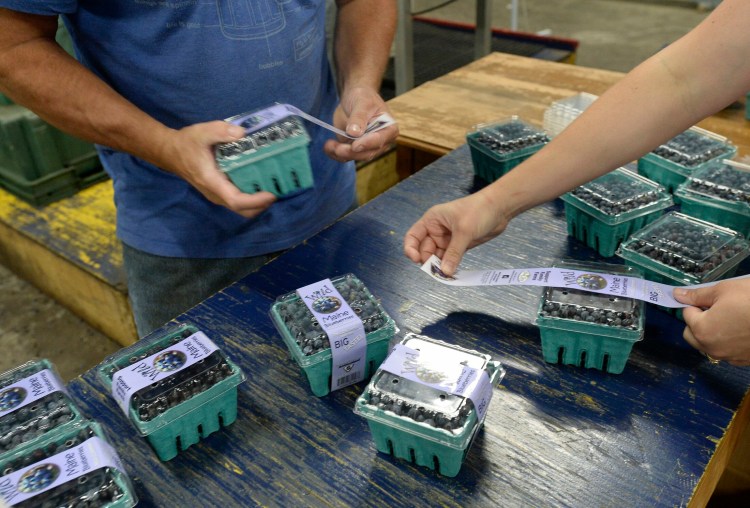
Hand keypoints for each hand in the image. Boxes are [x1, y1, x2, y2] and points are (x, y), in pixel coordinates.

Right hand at [157, 121, 276, 217]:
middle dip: (262, 205)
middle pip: (242, 210)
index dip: (255, 201)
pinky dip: (252, 198)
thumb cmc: (186, 143)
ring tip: (273, 187)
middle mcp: (216, 194)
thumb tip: (242, 132)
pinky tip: (261, 183)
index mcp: (212, 182)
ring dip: (258, 203)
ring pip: (241, 208)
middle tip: (278, 191)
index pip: (236, 201)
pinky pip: (239, 200)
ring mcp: (218, 195)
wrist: (170, 152)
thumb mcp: (201, 132)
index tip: (271, 194)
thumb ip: (220, 131)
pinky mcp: (220, 191)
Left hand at [323, 86, 398, 161]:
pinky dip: (335, 154)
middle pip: (367, 153)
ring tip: (329, 145)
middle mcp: (379, 142)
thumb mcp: (362, 102)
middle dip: (351, 152)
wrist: (354, 98)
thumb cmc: (363, 97)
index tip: (355, 145)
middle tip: (338, 148)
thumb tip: (354, 132)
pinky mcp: (353, 148)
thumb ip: (359, 117)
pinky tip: (328, 147)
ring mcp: (366, 146)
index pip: (380, 141)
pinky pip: (345, 156)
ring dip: (341, 153)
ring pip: (355, 156)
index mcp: (388, 130)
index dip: (367, 144)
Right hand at [403, 191, 509, 275]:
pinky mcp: (459, 246)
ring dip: (439, 266)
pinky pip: (450, 259)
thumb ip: (453, 253)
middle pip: (425, 250)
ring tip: (445, 276)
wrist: (500, 208)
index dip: (411, 249)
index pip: (413, 236)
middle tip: (436, 272)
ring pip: (437, 256)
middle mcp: (436, 230)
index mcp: (432, 220)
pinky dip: (449, 266)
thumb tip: (445, 272)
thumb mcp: (464, 231)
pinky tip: (452, 274)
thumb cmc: (478, 211)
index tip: (417, 260)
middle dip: (428, 261)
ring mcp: (448, 239)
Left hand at [673, 278, 749, 365]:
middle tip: (716, 308)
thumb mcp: (723, 290)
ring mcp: (730, 358)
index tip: (711, 299)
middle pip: (692, 335)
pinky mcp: (745, 361)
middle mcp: (712, 349)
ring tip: (731, 318)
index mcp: (702, 331)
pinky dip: (728, 342)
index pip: (687, 314)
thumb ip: (697, 295)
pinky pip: (727, 352)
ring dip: (712, 333)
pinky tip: (743, 330)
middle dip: (698, 322)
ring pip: (709, 345)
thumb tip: (677, 295)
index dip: (697, 304)